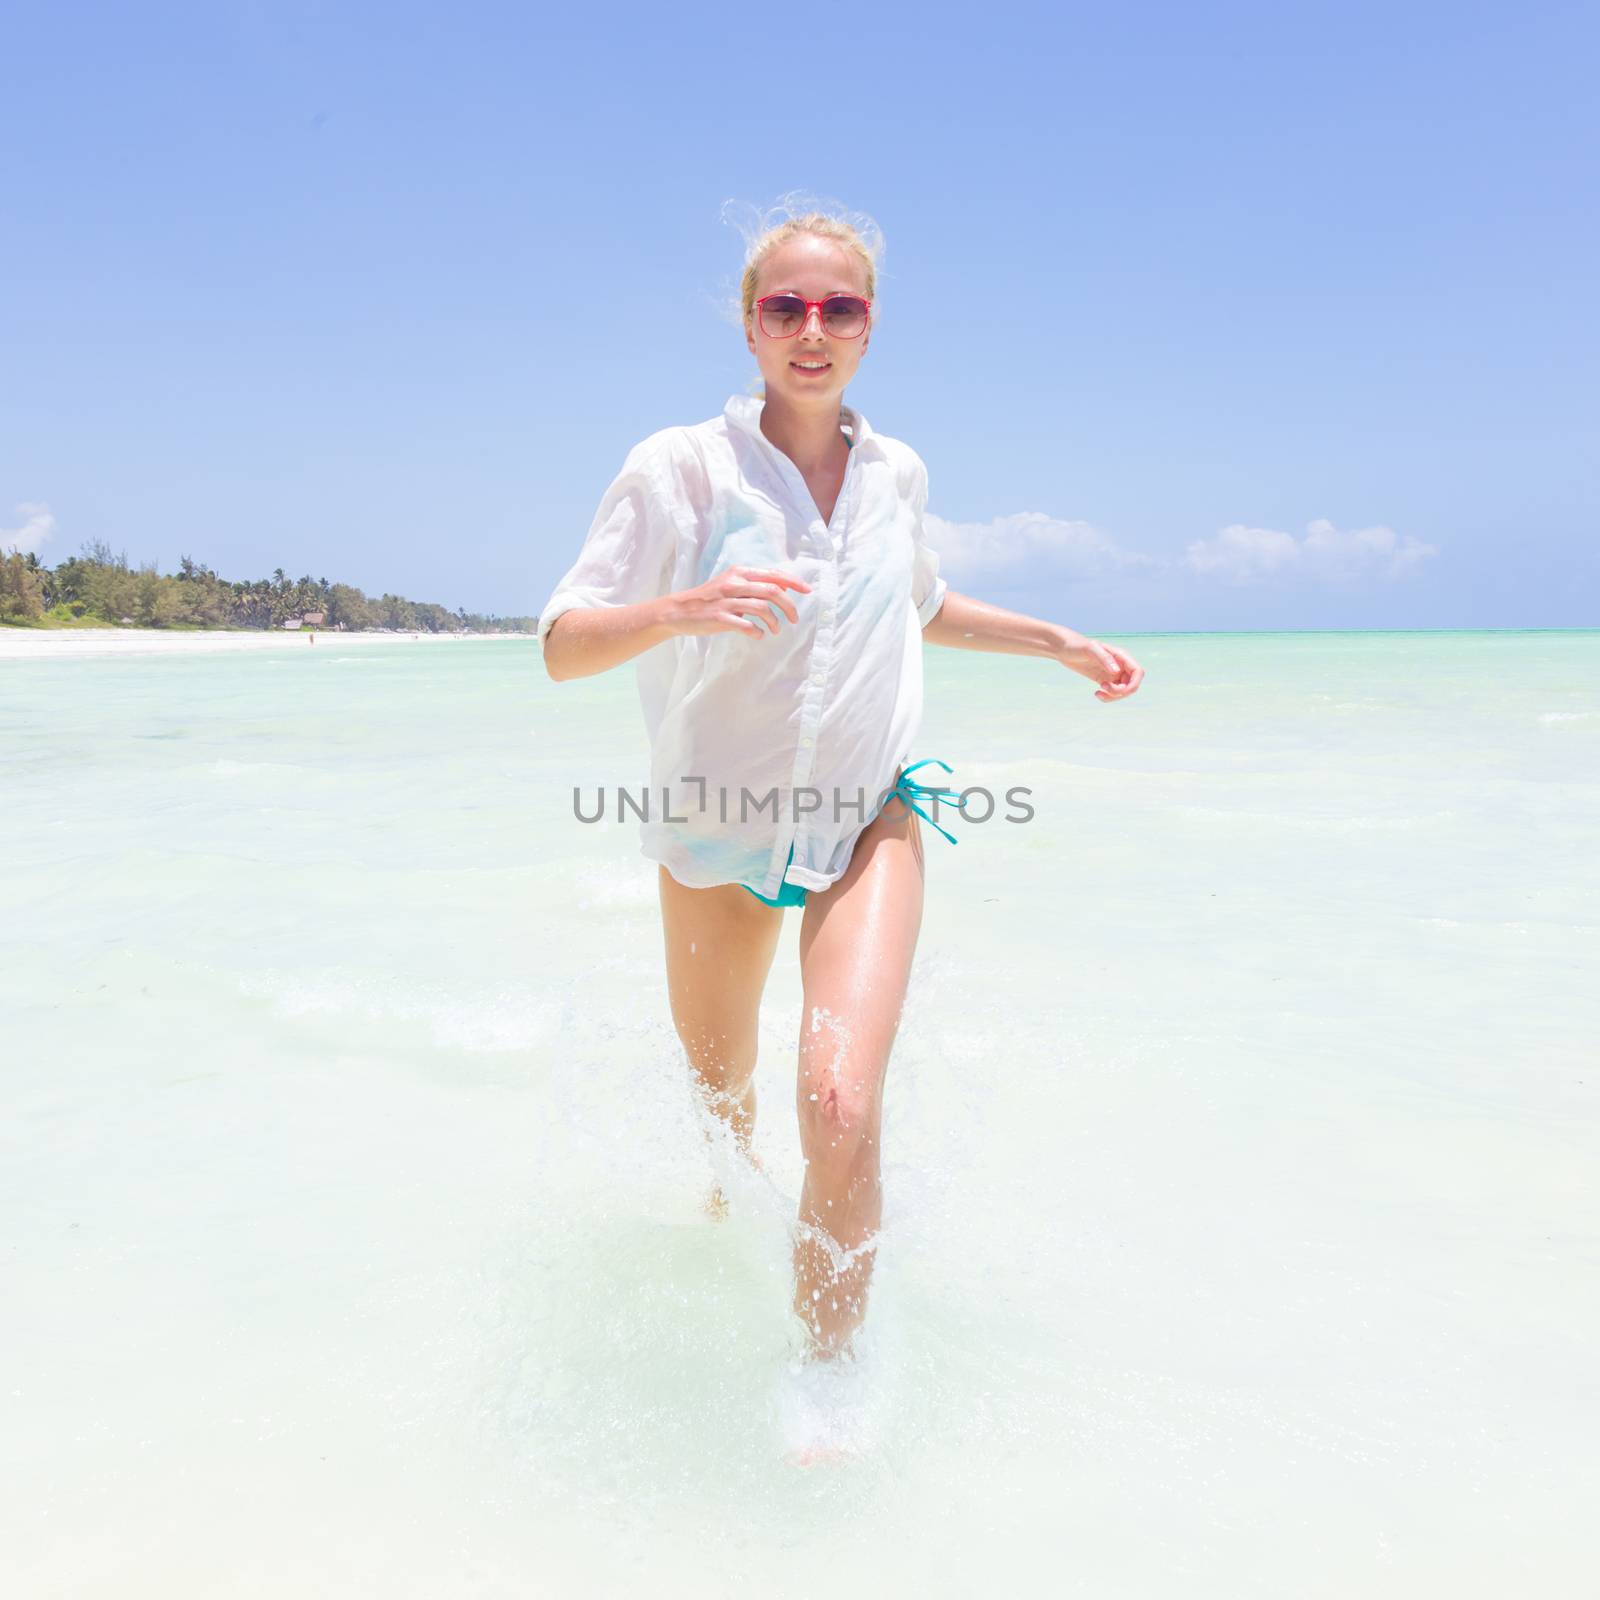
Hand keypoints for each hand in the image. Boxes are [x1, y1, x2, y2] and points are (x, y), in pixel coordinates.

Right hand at [664, 566, 812, 638]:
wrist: (679, 610)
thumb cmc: (709, 598)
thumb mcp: (731, 584)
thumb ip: (754, 584)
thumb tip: (782, 587)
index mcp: (739, 573)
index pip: (773, 574)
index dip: (794, 582)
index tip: (808, 591)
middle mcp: (734, 583)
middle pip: (772, 591)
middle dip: (789, 606)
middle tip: (794, 619)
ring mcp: (726, 600)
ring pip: (762, 608)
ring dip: (774, 622)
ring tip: (775, 630)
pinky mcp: (719, 617)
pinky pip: (746, 625)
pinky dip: (757, 632)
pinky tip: (759, 635)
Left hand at [1058, 632, 1143, 701]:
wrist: (1064, 648)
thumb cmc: (1078, 645)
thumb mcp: (1090, 649)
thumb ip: (1104, 658)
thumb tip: (1117, 672)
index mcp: (1121, 656)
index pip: (1138, 672)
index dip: (1135, 684)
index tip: (1123, 691)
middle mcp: (1119, 665)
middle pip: (1131, 685)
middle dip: (1120, 692)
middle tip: (1103, 688)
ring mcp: (1112, 674)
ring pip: (1122, 691)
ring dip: (1113, 696)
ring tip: (1098, 693)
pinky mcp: (1104, 680)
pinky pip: (1112, 693)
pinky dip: (1107, 697)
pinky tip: (1096, 694)